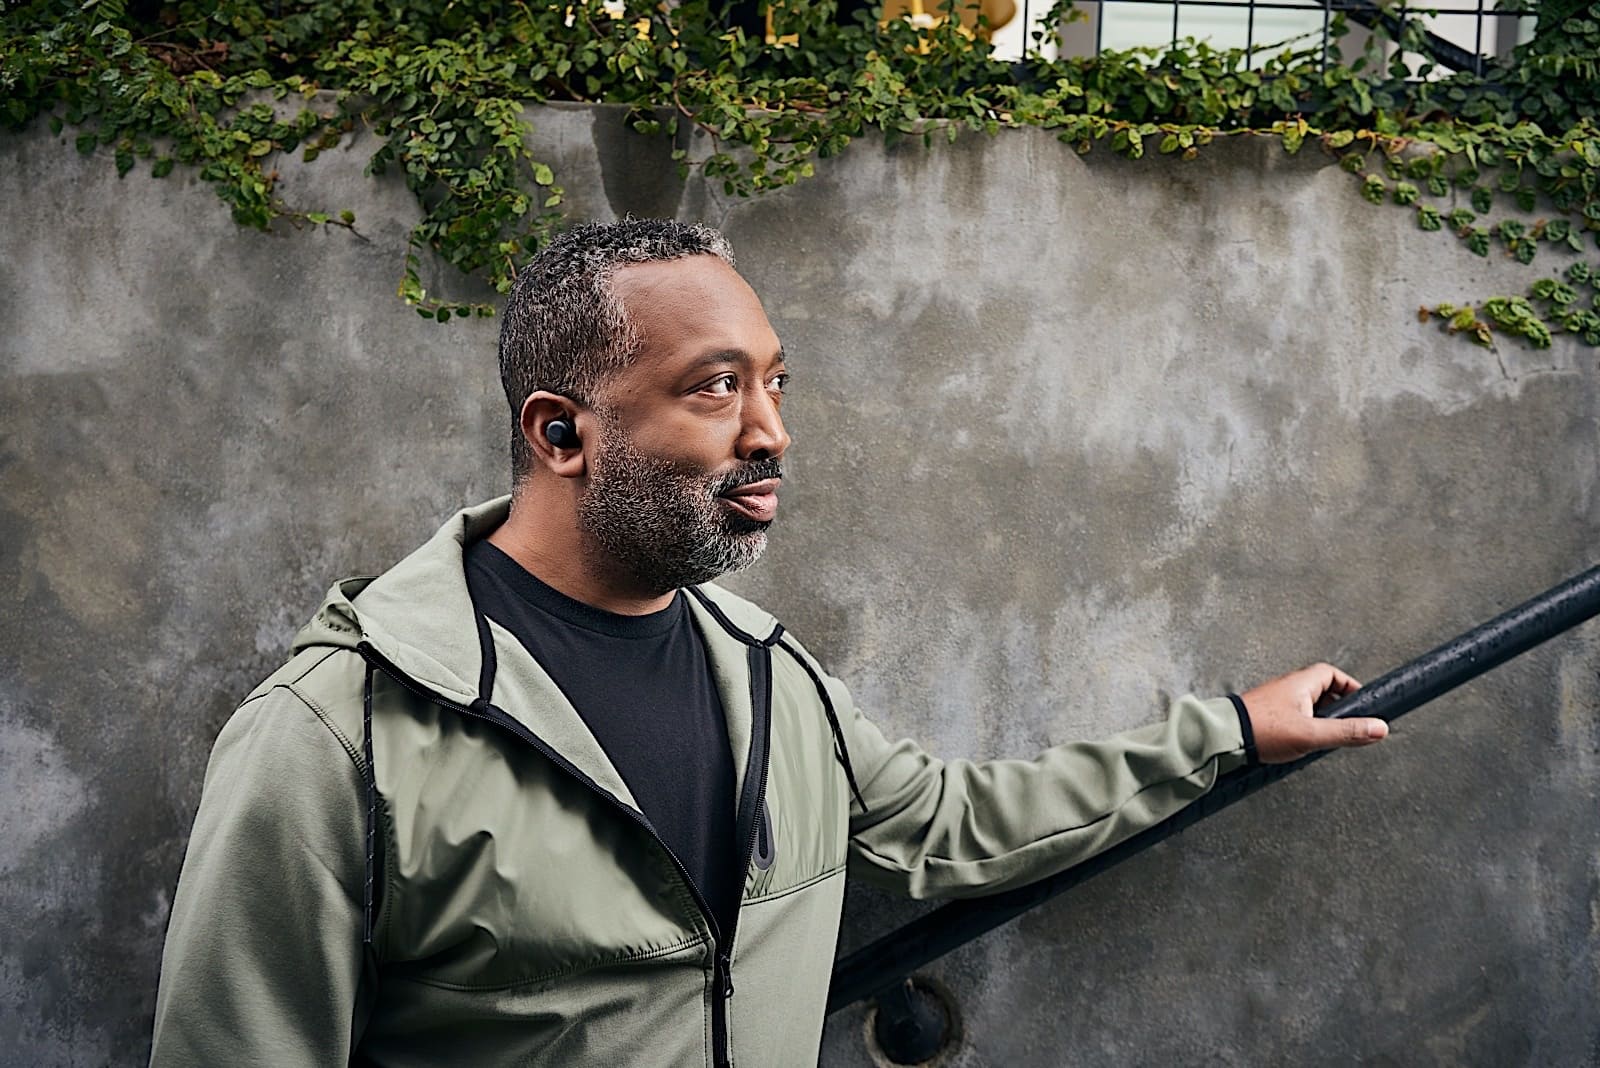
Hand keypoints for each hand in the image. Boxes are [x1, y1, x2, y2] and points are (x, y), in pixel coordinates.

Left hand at [1240, 662, 1387, 763]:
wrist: (1224, 738)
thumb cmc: (1262, 730)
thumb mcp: (1311, 733)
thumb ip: (1346, 732)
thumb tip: (1379, 728)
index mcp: (1300, 683)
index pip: (1332, 675)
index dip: (1350, 687)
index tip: (1363, 703)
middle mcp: (1288, 687)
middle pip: (1322, 691)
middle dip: (1338, 709)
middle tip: (1347, 726)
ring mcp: (1276, 701)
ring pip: (1308, 707)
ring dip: (1320, 721)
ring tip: (1325, 739)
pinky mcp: (1267, 715)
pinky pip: (1294, 717)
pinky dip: (1305, 728)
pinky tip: (1303, 744)